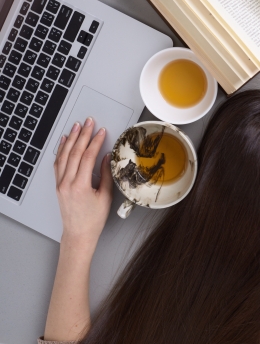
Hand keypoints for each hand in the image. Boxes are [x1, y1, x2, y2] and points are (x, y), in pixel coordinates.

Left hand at [54, 117, 112, 249]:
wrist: (78, 233)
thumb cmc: (93, 219)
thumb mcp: (105, 196)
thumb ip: (105, 175)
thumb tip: (105, 157)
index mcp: (80, 185)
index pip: (88, 157)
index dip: (95, 142)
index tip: (101, 132)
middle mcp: (67, 183)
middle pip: (75, 152)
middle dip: (83, 135)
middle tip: (89, 122)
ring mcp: (60, 183)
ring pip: (64, 156)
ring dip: (71, 139)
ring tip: (76, 126)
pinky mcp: (58, 185)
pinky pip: (58, 163)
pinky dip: (61, 150)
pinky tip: (65, 142)